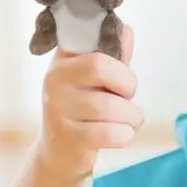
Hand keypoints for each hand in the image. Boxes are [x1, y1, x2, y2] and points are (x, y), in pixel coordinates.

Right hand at [39, 25, 142, 178]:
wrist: (60, 154)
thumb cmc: (85, 110)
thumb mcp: (98, 80)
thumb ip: (114, 56)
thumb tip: (126, 31)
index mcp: (63, 60)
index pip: (89, 37)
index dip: (113, 51)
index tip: (120, 71)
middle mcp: (54, 80)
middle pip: (99, 66)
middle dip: (127, 83)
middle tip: (127, 95)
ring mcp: (58, 110)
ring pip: (110, 105)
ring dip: (131, 115)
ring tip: (129, 120)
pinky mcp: (69, 138)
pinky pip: (111, 132)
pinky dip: (126, 134)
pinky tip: (122, 134)